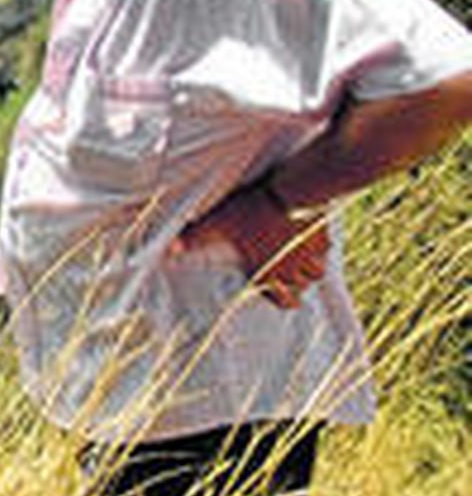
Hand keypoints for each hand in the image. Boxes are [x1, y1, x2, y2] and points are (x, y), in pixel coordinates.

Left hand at [172, 182, 329, 309]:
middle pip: (303, 287)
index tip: (280, 295)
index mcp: (268, 272)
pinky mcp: (323, 235)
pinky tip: (314, 238)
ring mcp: (311, 253)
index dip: (283, 300)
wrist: (287, 194)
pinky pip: (327, 248)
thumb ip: (194, 239)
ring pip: (318, 272)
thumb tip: (169, 250)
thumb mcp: (217, 224)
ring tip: (303, 260)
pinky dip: (321, 247)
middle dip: (297, 284)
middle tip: (289, 276)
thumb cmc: (250, 212)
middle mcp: (292, 268)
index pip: (284, 301)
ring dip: (311, 269)